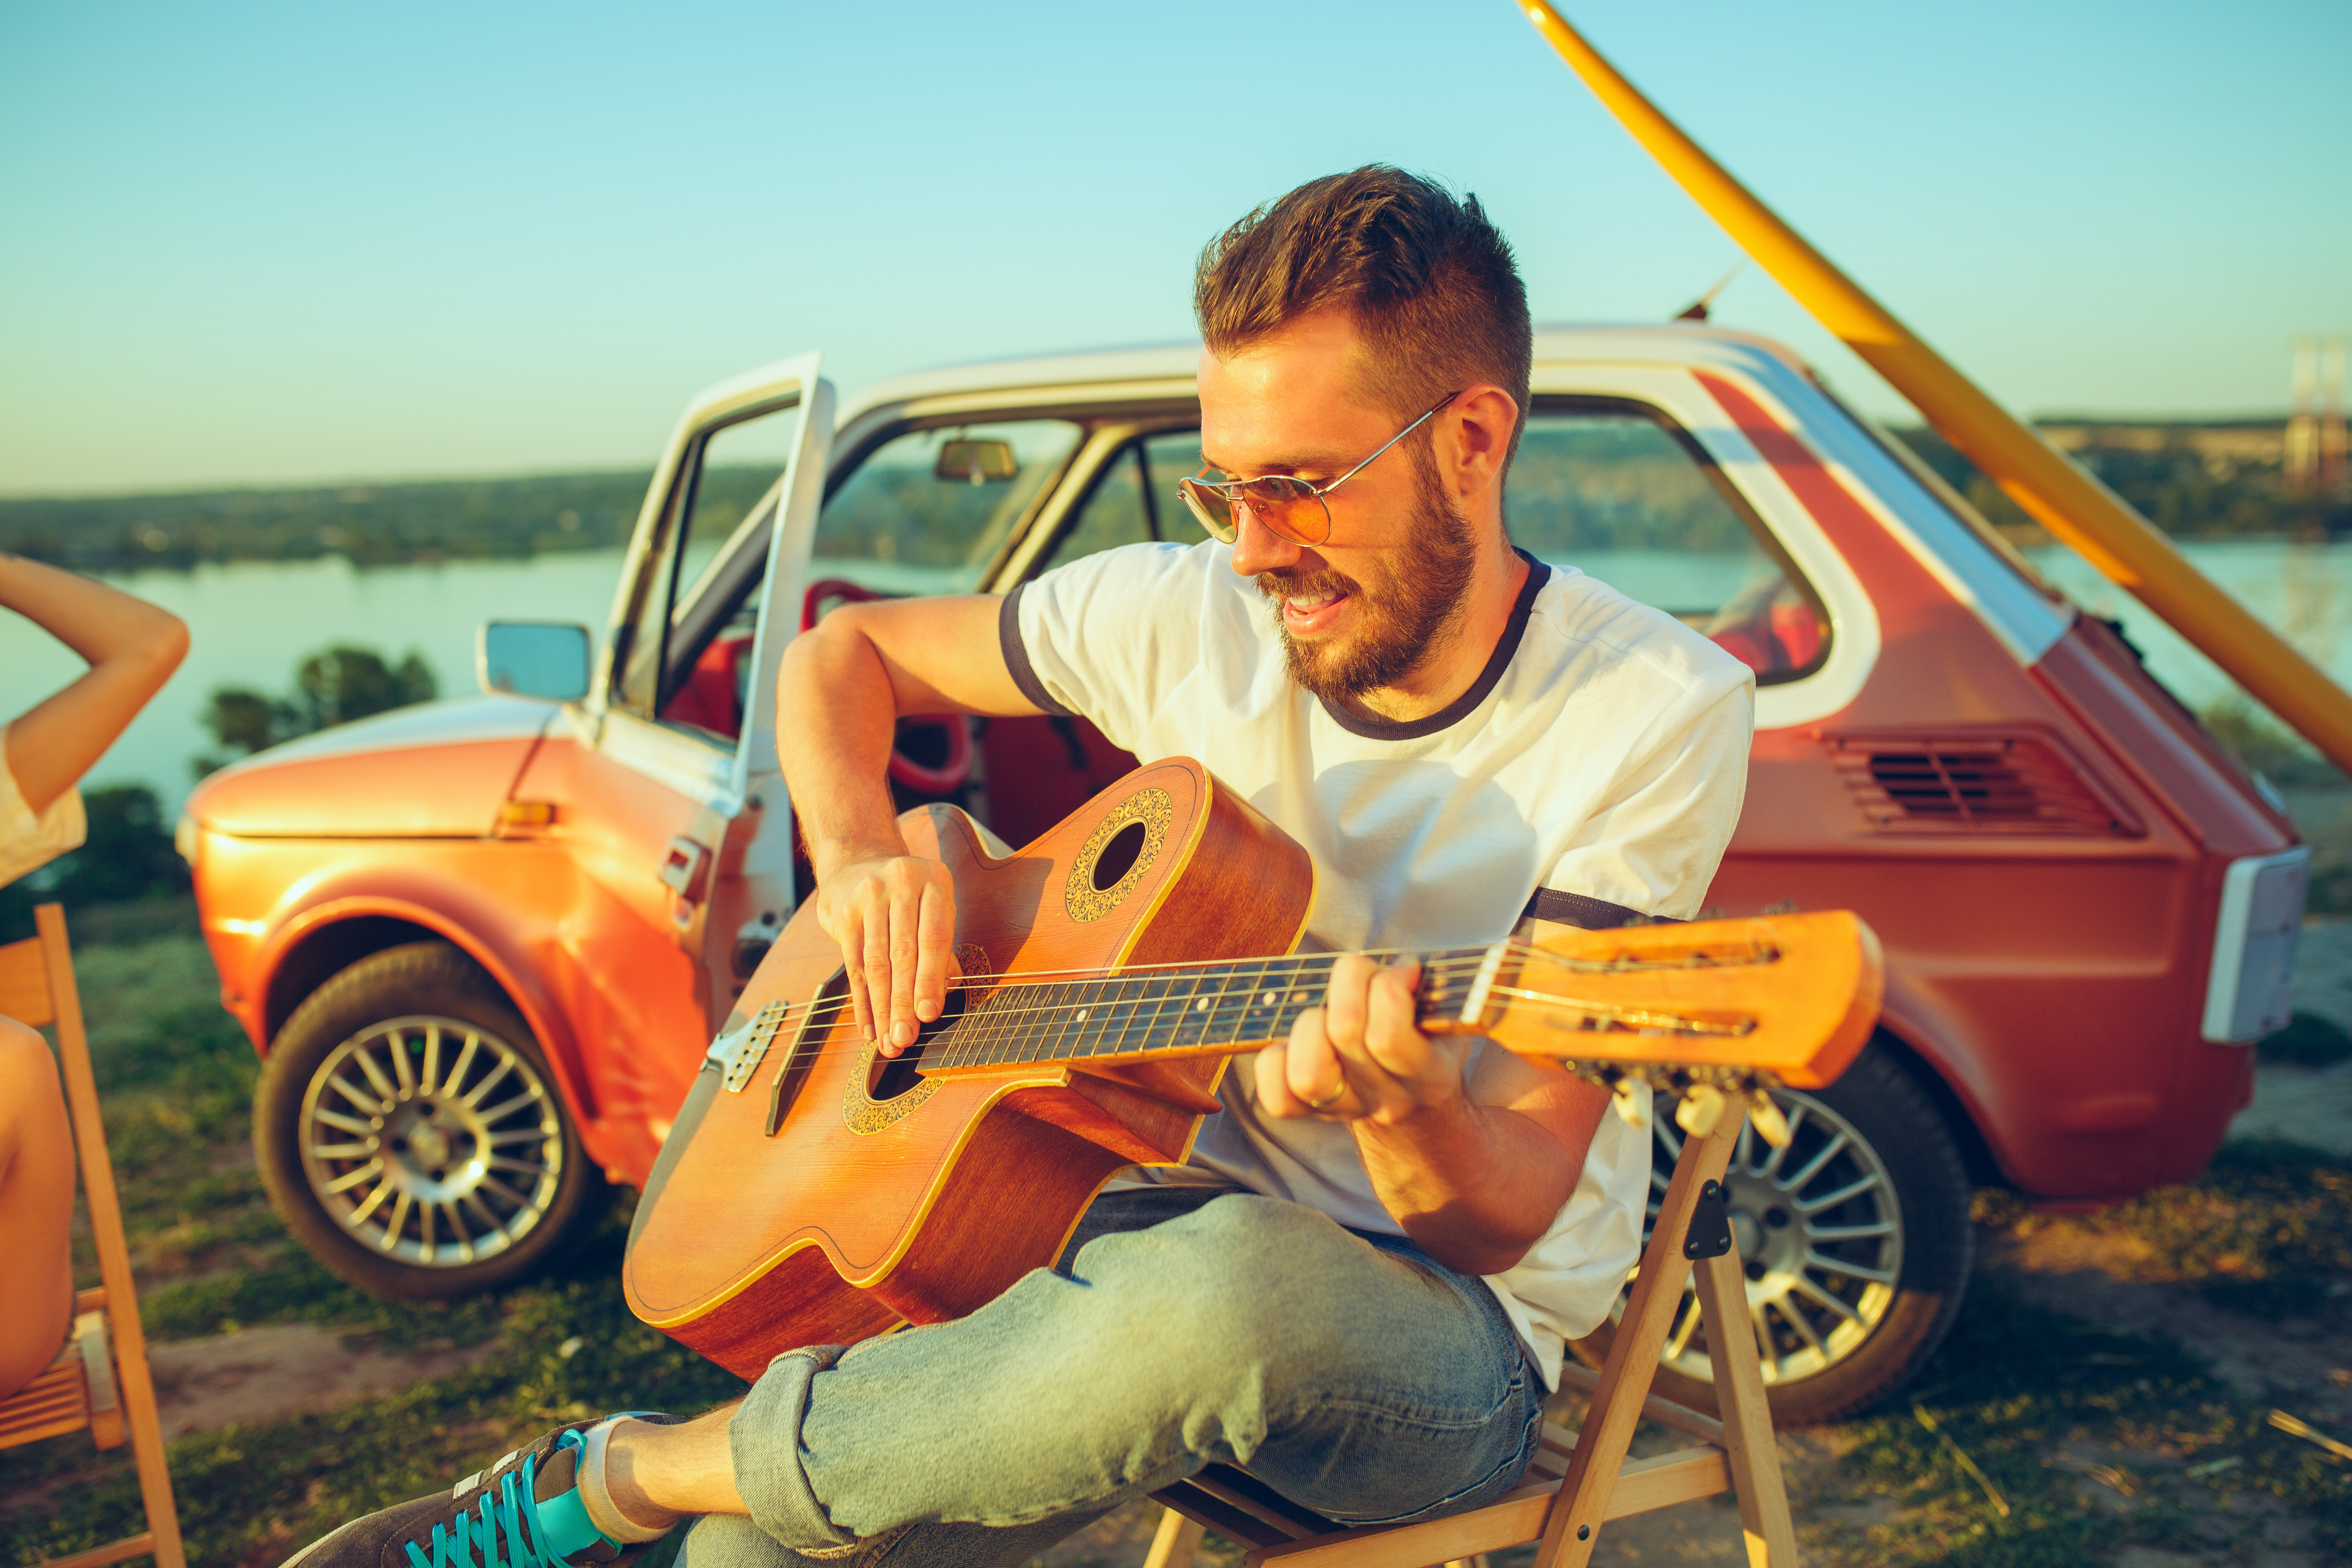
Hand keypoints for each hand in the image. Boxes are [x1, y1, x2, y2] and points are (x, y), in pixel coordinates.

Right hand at [812, 853, 957, 1055]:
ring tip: (889, 1041)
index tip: (928, 1015)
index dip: (930, 980)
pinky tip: (869, 1026)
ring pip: (875, 964)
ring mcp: (869, 896)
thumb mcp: (933, 909)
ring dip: (882, 1009)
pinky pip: (853, 965)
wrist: (857, 863)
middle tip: (905, 1039)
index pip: (933, 939)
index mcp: (934, 882)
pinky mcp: (844, 913)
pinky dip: (862, 1001)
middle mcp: (901, 884)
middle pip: (902, 954)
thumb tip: (941, 1001)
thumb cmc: (908, 897)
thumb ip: (942, 951)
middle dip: (903, 1002)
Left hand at [1254, 955, 1473, 1125]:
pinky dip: (1273, 1059)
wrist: (1427, 1126)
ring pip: (1309, 1071)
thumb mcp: (1467, 1015)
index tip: (1407, 969)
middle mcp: (1387, 1098)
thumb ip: (1480, 980)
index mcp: (1430, 1074)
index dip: (1389, 987)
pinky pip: (1276, 1094)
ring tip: (1328, 1009)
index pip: (1390, 1036)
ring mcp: (1345, 1110)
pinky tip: (1297, 1037)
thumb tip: (1521, 932)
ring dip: (1311, 1022)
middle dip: (1349, 982)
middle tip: (1363, 974)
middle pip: (1344, 1033)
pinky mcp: (1309, 1114)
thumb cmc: (1439, 1045)